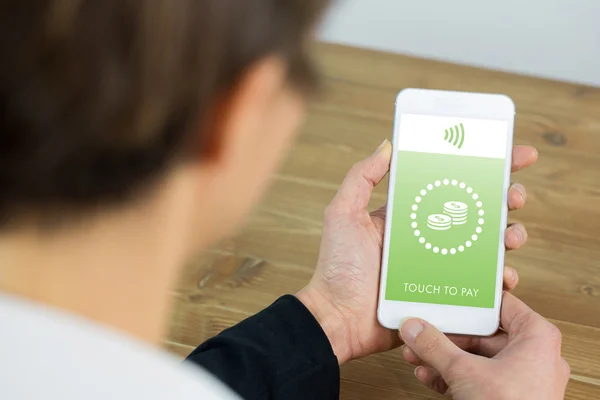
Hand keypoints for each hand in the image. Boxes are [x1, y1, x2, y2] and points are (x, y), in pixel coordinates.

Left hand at [296, 139, 537, 363]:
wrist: (340, 319)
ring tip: (512, 236)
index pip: (450, 183)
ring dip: (510, 236)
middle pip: (477, 211)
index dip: (482, 168)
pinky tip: (505, 276)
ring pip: (487, 246)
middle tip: (514, 195)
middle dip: (505, 199)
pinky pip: (482, 285)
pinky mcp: (447, 294)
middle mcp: (429, 236)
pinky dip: (501, 280)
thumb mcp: (343, 214)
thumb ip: (361, 178)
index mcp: (410, 214)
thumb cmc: (338, 267)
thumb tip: (388, 145)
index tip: (512, 154)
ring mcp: (440, 266)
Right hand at [399, 292, 569, 398]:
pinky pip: (478, 380)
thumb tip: (415, 328)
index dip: (472, 301)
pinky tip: (429, 376)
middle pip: (482, 335)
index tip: (450, 298)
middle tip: (424, 331)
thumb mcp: (465, 372)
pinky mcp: (509, 399)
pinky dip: (453, 377)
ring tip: (419, 354)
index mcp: (537, 338)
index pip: (501, 305)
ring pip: (476, 359)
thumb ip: (435, 346)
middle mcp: (534, 357)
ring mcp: (522, 381)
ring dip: (444, 358)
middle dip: (446, 337)